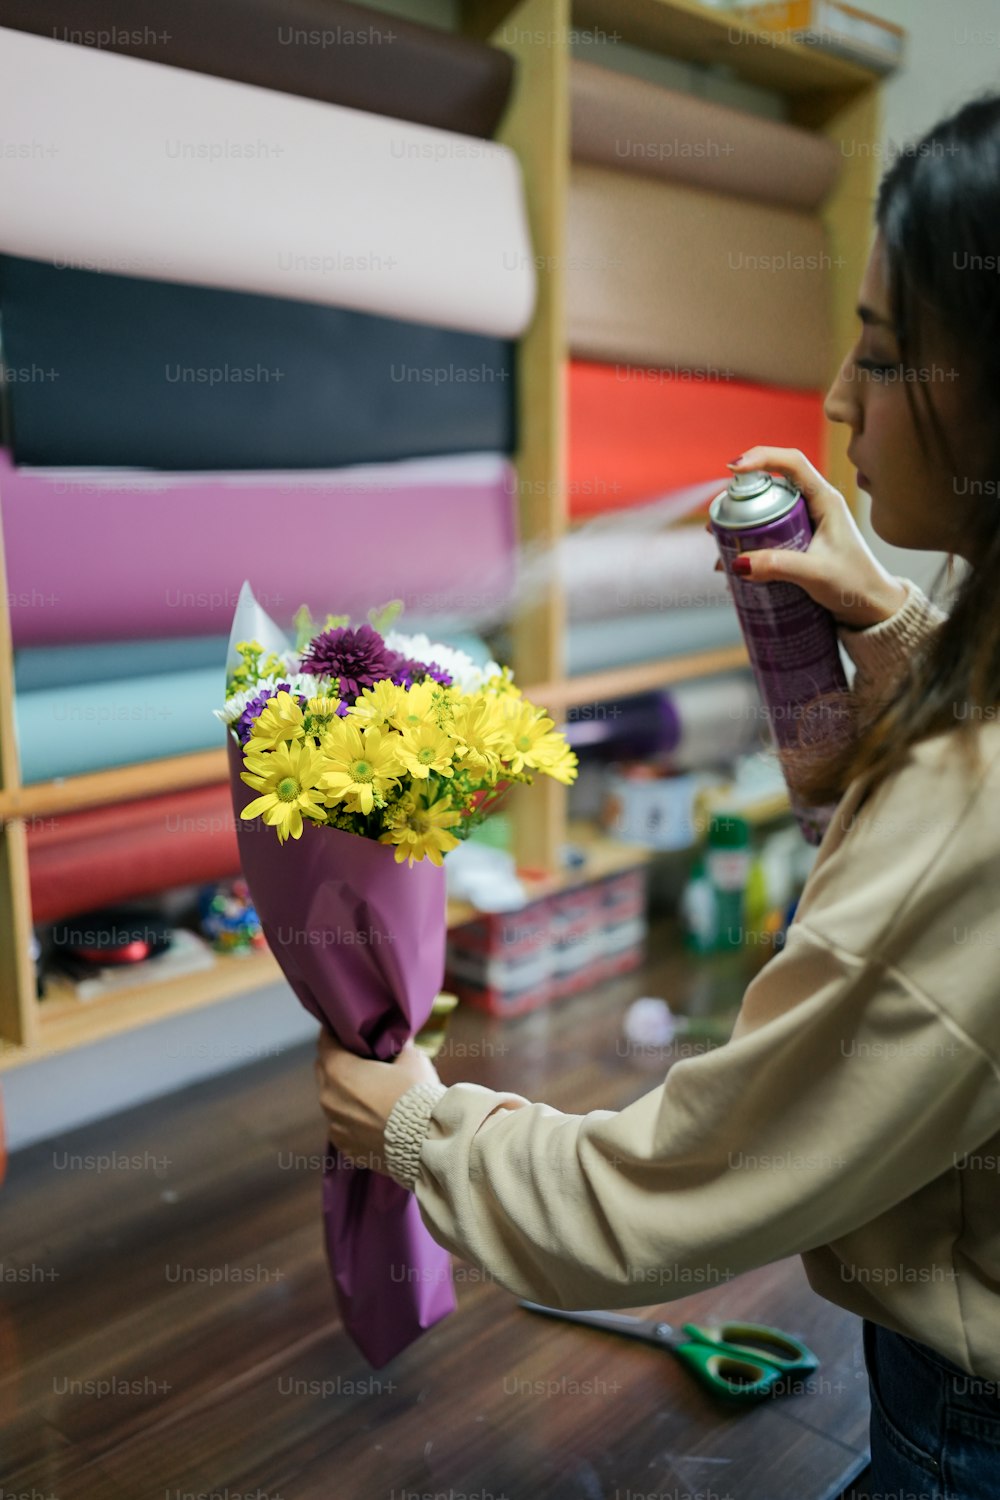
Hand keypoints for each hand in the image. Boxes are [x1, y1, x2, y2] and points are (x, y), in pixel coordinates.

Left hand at [314, 1029, 441, 1173]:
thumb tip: (398, 1037)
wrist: (426, 1142)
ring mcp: (334, 1125)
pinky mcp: (344, 1146)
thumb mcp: (411, 1058)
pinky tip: (371, 1117)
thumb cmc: (416, 1094)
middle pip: (324, 1070)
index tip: (347, 1031)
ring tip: (367, 1090)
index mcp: (339, 1071)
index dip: (335, 1032)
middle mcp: (328, 1098)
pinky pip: (340, 1124)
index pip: (325, 1042)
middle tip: (359, 1057)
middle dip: (337, 1061)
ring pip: (331, 1099)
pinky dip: (351, 1118)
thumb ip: (397, 1045)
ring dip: (343, 1091)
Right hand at [708, 446, 907, 629]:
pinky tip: (735, 562)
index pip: (792, 462)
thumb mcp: (816, 573)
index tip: (734, 468)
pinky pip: (770, 533)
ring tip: (720, 543)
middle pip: (772, 486)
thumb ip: (778, 566)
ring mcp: (806, 523)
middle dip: (741, 498)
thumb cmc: (856, 584)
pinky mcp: (800, 542)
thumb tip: (737, 562)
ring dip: (742, 524)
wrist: (872, 607)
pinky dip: (750, 544)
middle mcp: (815, 505)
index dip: (762, 457)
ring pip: (768, 511)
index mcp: (825, 499)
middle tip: (718, 518)